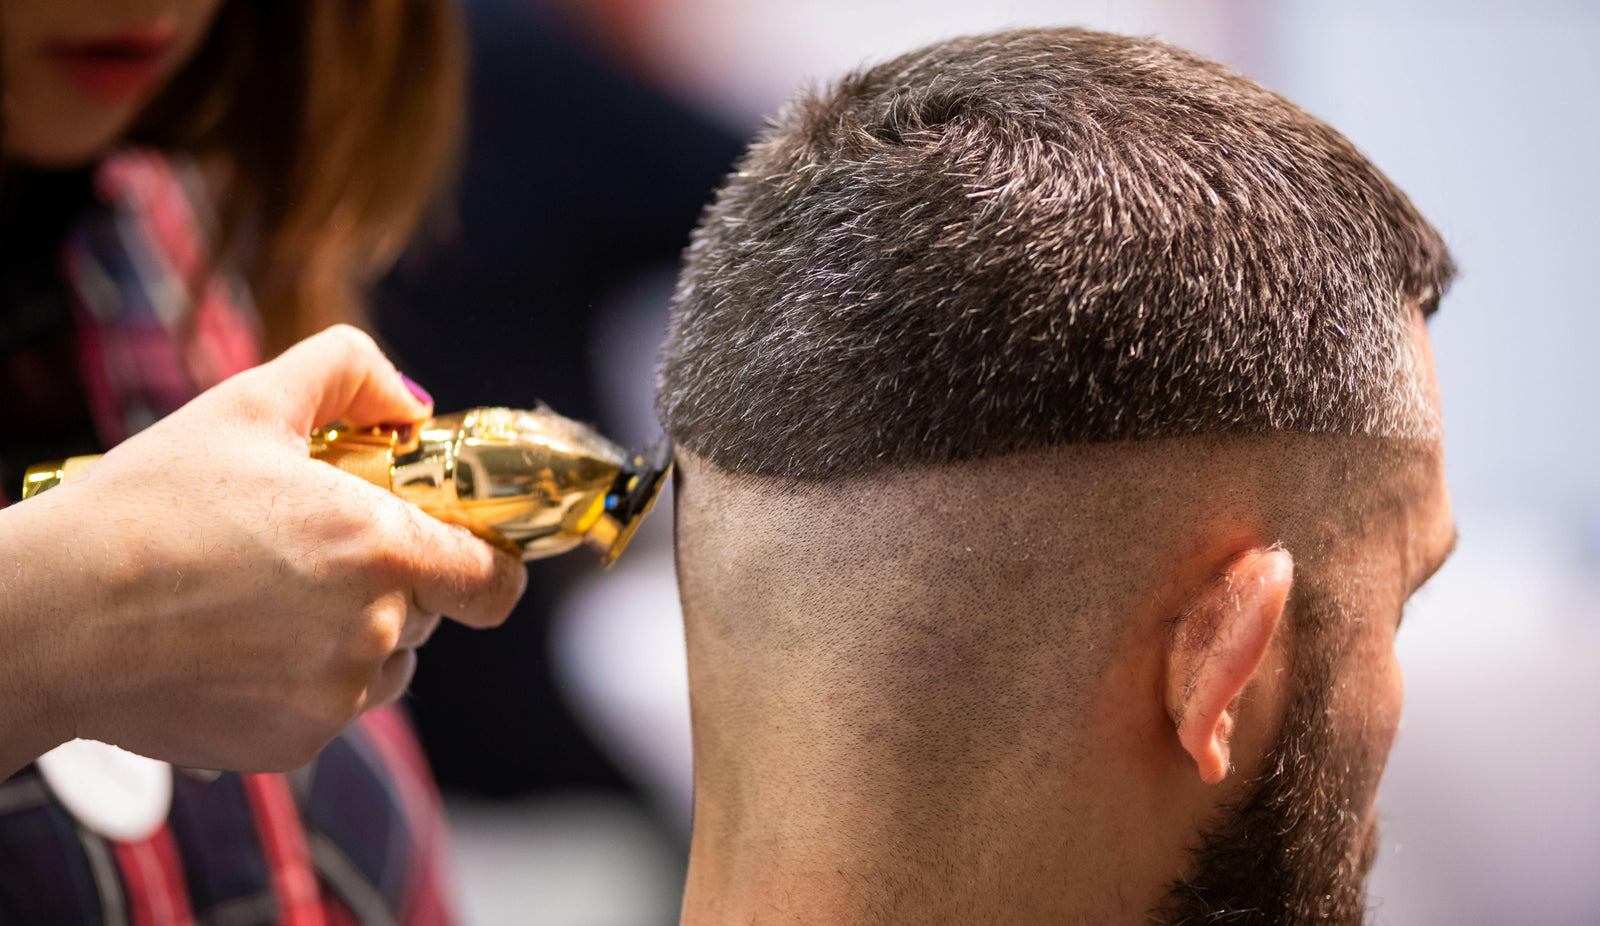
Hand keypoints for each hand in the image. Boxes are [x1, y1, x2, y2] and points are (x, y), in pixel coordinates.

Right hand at [0, 325, 525, 774]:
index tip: (453, 546)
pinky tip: (236, 647)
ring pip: (384, 666)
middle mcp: (374, 633)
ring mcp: (334, 697)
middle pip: (427, 613)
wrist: (51, 614)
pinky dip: (301, 681)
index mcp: (384, 550)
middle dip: (391, 582)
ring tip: (266, 600)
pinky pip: (329, 708)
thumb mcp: (251, 404)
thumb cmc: (148, 504)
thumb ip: (349, 373)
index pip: (494, 580)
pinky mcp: (291, 745)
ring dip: (353, 635)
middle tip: (311, 553)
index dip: (484, 561)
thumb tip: (412, 402)